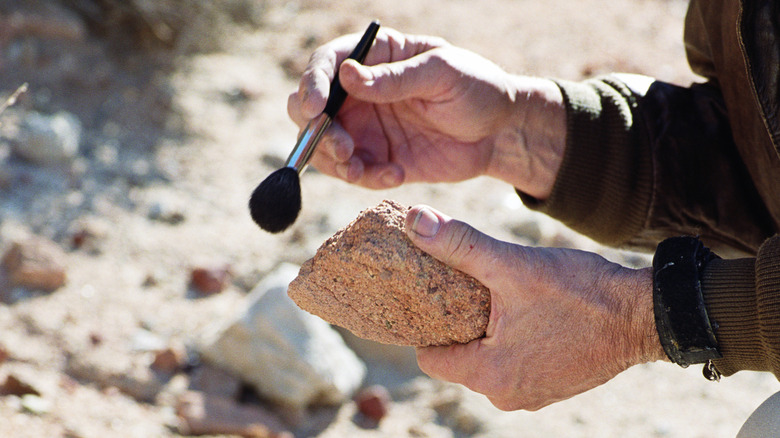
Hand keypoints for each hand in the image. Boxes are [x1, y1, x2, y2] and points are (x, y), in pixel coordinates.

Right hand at [288, 28, 565, 197]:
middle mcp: (360, 93)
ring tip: (363, 170)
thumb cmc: (477, 87)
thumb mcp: (442, 74)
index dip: (312, 84)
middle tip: (343, 148)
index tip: (314, 108)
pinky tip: (396, 175)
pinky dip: (365, 178)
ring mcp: (365, 128)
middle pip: (308, 108)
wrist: (500, 132)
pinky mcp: (376, 159)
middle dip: (315, 131)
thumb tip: (346, 76)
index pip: (326, 64)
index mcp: (374, 58)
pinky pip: (353, 173)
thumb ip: (396, 79)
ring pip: (323, 146)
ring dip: (334, 162)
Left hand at [404, 205, 666, 410]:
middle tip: (464, 289)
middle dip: (457, 326)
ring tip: (495, 298)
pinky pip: (515, 364)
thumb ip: (459, 245)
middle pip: (458, 358)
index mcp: (488, 375)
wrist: (645, 315)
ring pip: (487, 361)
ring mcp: (533, 394)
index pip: (429, 357)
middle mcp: (506, 394)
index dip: (426, 324)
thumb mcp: (512, 265)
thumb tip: (415, 221)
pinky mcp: (554, 386)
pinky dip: (512, 342)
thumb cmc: (581, 293)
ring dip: (487, 333)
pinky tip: (523, 313)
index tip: (432, 294)